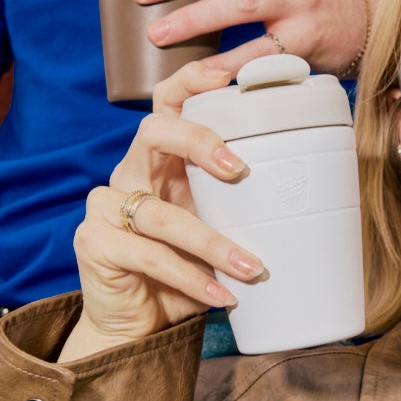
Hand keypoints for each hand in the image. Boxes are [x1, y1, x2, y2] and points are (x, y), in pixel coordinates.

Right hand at [63, 55, 264, 362]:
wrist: (140, 325)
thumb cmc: (185, 271)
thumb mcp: (216, 229)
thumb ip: (240, 205)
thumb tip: (306, 193)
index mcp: (160, 160)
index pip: (168, 103)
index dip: (192, 81)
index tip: (230, 75)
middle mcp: (129, 174)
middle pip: (153, 132)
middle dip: (198, 140)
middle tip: (240, 169)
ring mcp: (105, 207)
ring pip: (161, 213)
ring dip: (211, 242)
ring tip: (251, 267)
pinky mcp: (93, 243)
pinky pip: (149, 255)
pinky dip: (191, 278)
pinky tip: (220, 295)